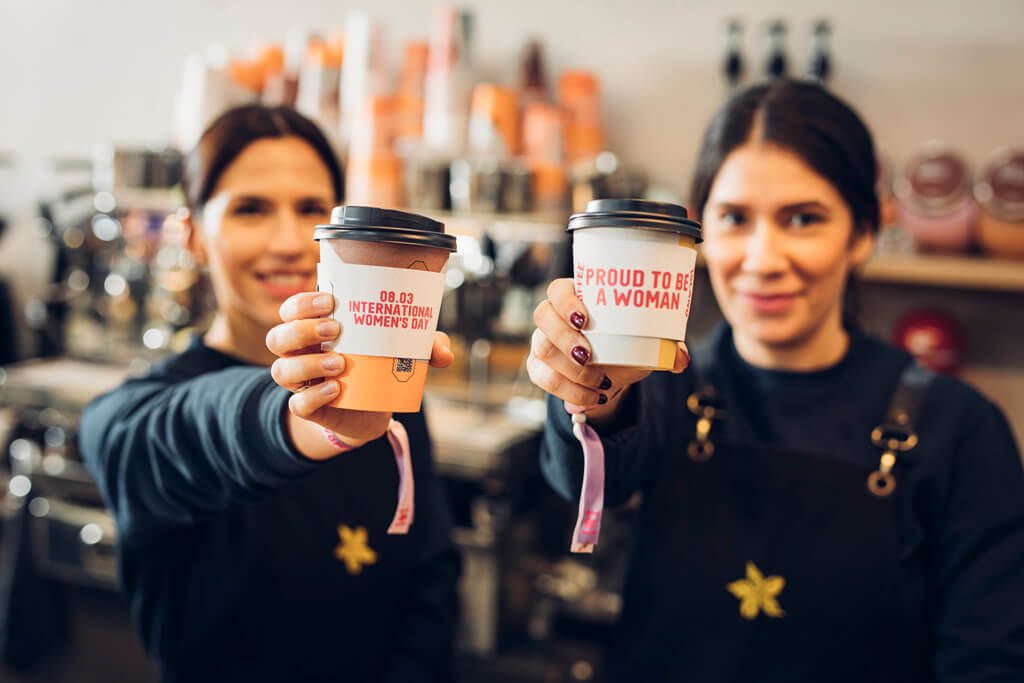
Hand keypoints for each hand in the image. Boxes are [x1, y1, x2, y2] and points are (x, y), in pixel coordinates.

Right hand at [267, 292, 453, 457]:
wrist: (373, 412)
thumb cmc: (381, 367)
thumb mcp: (406, 351)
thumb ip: (426, 345)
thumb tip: (444, 353)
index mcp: (317, 329)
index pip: (292, 309)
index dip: (302, 303)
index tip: (331, 301)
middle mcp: (301, 353)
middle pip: (278, 336)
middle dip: (302, 329)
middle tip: (336, 330)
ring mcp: (302, 383)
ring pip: (281, 371)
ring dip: (307, 364)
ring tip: (339, 363)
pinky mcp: (311, 409)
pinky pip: (297, 405)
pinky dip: (313, 396)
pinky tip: (335, 390)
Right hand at [526, 278, 687, 421]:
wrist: (611, 374)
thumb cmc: (626, 346)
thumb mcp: (646, 343)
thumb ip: (666, 347)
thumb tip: (681, 358)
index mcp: (577, 298)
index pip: (558, 289)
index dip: (566, 301)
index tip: (585, 319)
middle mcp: (554, 316)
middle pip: (543, 316)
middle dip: (564, 338)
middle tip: (589, 355)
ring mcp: (543, 341)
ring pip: (542, 350)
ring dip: (571, 370)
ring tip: (601, 381)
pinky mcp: (539, 367)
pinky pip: (542, 378)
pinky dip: (568, 390)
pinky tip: (592, 396)